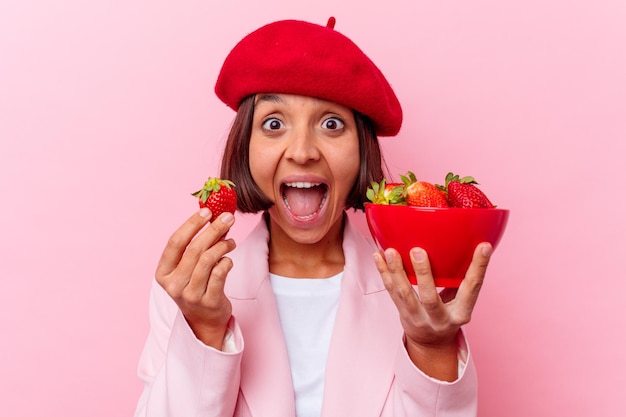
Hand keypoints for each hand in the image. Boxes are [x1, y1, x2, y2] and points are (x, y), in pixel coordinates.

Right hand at [155, 208, 236, 348]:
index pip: (175, 242)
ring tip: (230, 241)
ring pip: (208, 260)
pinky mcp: (209, 302)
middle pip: (194, 249)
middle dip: (213, 230)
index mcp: (163, 273)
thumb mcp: (187, 268)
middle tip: (228, 218)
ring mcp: (190, 295)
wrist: (204, 320)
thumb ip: (195, 245)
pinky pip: (220, 273)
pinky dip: (227, 261)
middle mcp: (174, 285)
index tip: (206, 211)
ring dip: (223, 245)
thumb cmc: (195, 285)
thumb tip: (212, 215)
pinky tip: (228, 259)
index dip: (191, 224)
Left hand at [373, 242, 491, 380]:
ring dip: (395, 271)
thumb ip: (462, 280)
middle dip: (422, 274)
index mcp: (460, 314)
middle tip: (417, 250)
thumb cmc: (448, 315)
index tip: (484, 247)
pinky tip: (378, 256)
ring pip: (404, 294)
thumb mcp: (461, 303)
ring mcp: (417, 318)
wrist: (430, 345)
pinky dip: (383, 272)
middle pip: (429, 297)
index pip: (472, 289)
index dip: (479, 267)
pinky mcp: (401, 313)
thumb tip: (468, 245)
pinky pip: (390, 291)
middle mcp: (439, 318)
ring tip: (390, 251)